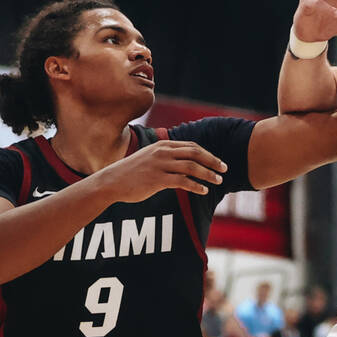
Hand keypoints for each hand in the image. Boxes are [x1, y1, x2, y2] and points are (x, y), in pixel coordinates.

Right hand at [99, 140, 227, 202]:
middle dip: (213, 161)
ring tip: (218, 181)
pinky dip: (196, 186)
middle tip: (224, 170)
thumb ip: (169, 158)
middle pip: (196, 153)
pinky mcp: (157, 179)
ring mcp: (160, 165)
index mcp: (163, 145)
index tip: (219, 163)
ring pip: (191, 167)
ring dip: (208, 174)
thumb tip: (188, 165)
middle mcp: (163, 152)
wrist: (112, 182)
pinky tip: (203, 191)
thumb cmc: (133, 172)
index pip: (192, 146)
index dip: (208, 154)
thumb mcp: (151, 158)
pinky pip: (182, 181)